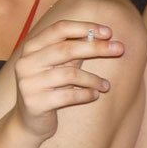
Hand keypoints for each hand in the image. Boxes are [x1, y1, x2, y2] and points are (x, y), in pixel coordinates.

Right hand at [13, 20, 123, 141]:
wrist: (30, 120)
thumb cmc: (49, 87)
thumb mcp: (58, 66)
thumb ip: (72, 51)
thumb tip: (100, 35)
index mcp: (31, 48)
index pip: (59, 29)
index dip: (85, 27)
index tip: (108, 32)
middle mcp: (26, 63)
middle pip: (66, 49)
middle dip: (96, 48)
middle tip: (120, 49)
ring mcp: (28, 83)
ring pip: (70, 74)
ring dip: (94, 79)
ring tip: (106, 85)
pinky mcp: (35, 103)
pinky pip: (69, 95)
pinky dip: (86, 94)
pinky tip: (94, 95)